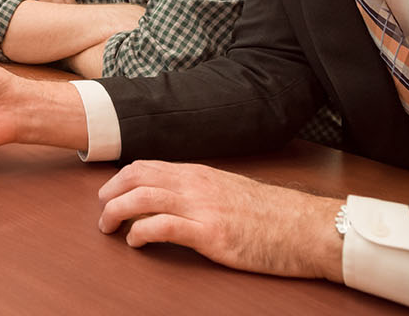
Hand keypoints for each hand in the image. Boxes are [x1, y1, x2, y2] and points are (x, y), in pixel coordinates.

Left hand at [98, 161, 344, 281]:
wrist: (307, 228)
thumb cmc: (274, 216)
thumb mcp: (231, 192)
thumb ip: (203, 192)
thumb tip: (177, 199)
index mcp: (200, 174)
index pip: (148, 166)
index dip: (121, 178)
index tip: (108, 192)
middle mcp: (196, 185)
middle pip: (137, 177)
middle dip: (110, 193)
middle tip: (101, 211)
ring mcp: (202, 208)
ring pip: (142, 198)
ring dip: (116, 212)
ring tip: (108, 227)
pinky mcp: (210, 234)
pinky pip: (163, 227)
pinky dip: (140, 232)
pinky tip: (135, 242)